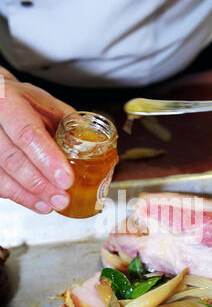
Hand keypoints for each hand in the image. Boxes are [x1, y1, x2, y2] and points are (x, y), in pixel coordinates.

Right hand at [0, 67, 74, 212]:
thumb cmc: (24, 103)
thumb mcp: (48, 105)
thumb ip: (72, 126)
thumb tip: (106, 153)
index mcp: (9, 102)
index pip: (28, 134)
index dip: (48, 159)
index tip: (66, 179)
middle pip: (14, 159)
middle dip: (40, 184)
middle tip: (62, 198)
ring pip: (2, 174)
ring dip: (30, 195)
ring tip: (52, 205)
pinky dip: (19, 197)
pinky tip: (37, 203)